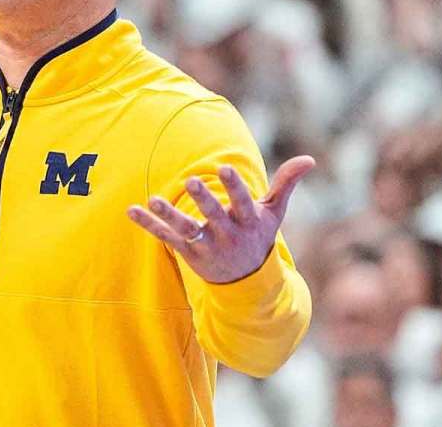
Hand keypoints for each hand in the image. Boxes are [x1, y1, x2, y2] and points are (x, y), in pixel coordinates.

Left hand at [127, 156, 314, 283]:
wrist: (246, 283)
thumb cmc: (258, 236)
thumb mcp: (274, 213)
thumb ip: (286, 184)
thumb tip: (310, 159)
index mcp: (249, 222)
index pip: (243, 203)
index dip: (235, 187)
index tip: (225, 167)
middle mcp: (228, 235)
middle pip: (215, 216)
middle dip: (204, 200)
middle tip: (192, 181)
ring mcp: (207, 245)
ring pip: (187, 229)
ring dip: (170, 215)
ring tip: (154, 199)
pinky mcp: (189, 253)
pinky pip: (166, 238)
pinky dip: (149, 225)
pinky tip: (131, 211)